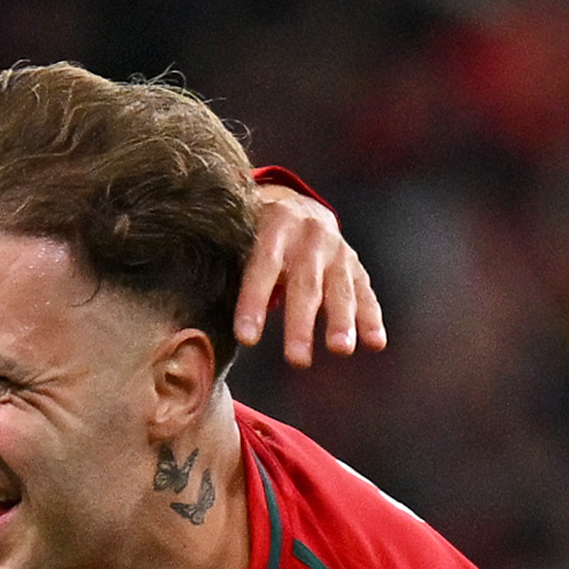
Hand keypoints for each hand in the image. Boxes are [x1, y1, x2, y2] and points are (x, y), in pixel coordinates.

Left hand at [236, 184, 386, 367]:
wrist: (297, 207)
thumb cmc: (253, 235)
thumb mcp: (239, 237)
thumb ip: (227, 265)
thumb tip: (193, 310)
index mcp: (273, 225)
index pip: (261, 268)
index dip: (253, 303)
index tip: (246, 340)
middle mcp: (309, 235)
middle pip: (305, 284)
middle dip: (300, 324)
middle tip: (297, 361)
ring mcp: (337, 250)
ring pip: (340, 289)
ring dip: (341, 322)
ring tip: (340, 350)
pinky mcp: (355, 266)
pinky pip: (365, 293)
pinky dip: (371, 318)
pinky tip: (376, 343)